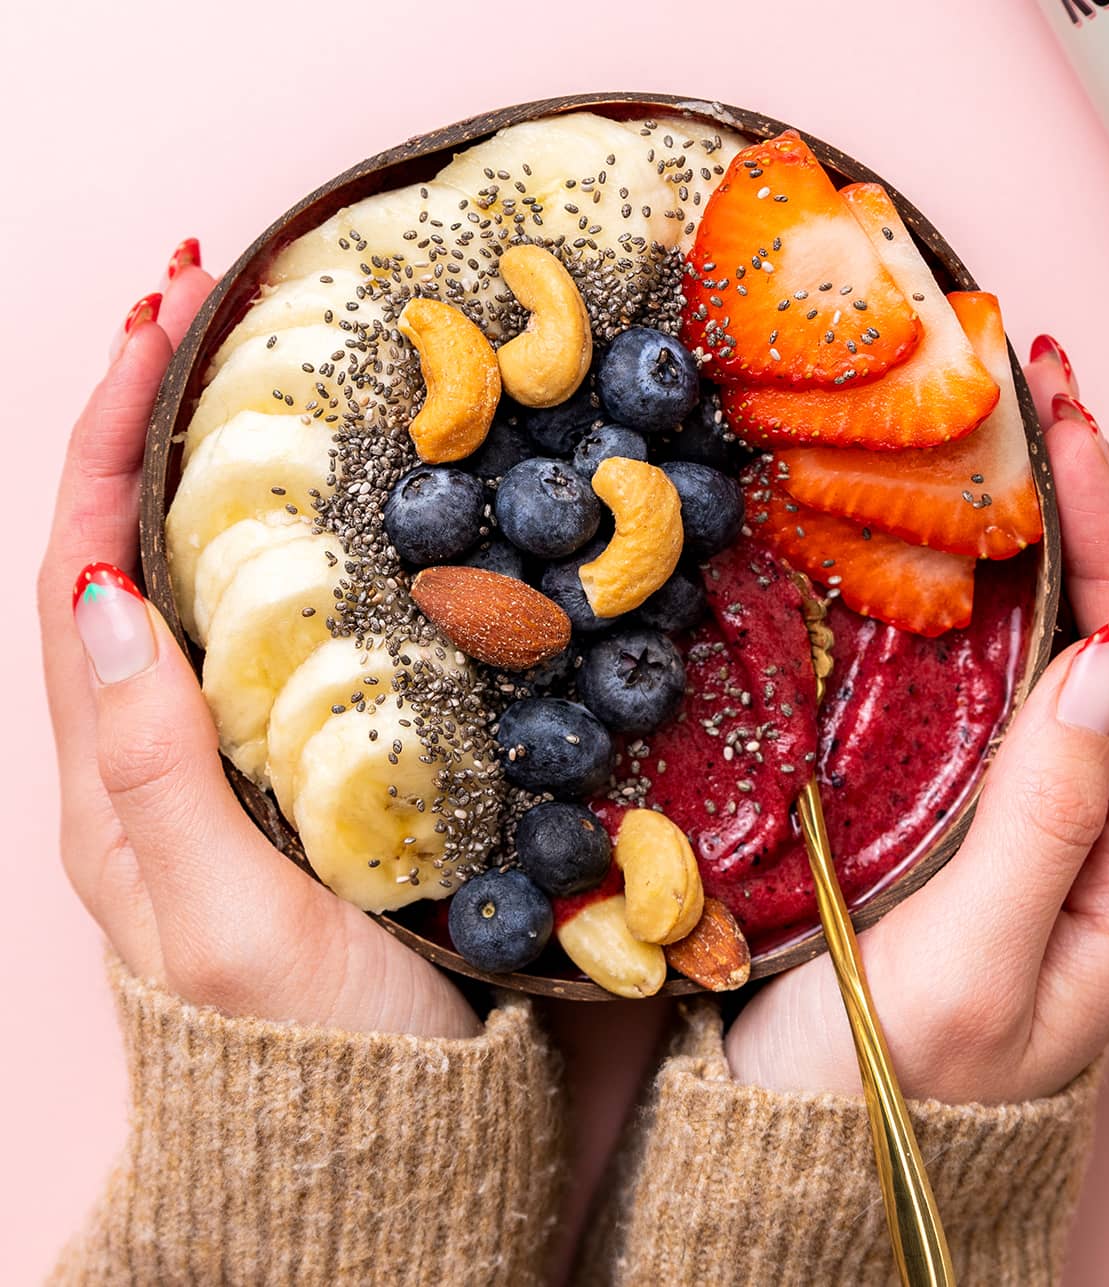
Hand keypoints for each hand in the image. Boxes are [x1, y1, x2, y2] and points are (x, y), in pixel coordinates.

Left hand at [37, 244, 478, 1038]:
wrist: (385, 1138)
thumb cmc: (311, 1044)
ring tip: (267, 374)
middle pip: (123, 553)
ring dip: (215, 472)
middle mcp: (152, 756)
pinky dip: (285, 555)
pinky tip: (343, 519)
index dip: (109, 437)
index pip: (80, 570)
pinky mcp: (296, 778)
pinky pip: (269, 643)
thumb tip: (101, 601)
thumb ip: (153, 774)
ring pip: (197, 590)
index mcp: (114, 780)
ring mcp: (225, 764)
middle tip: (212, 301)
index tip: (160, 318)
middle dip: (149, 417)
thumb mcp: (225, 921)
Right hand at [726, 336, 1108, 1104]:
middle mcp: (1101, 836)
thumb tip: (1108, 658)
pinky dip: (974, 618)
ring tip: (993, 455)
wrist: (801, 1154)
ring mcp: (1030, 826)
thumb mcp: (972, 967)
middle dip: (1085, 514)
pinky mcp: (961, 824)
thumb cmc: (880, 1081)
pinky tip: (940, 571)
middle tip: (1032, 397)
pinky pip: (987, 701)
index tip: (1065, 424)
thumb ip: (1048, 823)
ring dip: (1034, 552)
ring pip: (1051, 664)